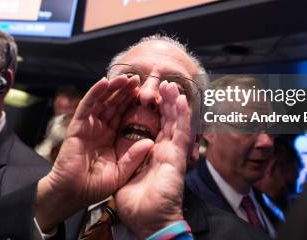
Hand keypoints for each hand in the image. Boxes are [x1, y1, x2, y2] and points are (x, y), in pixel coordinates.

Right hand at [36, 75, 152, 231]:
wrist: (73, 194)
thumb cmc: (95, 186)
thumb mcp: (121, 172)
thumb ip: (134, 157)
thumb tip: (150, 143)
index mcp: (111, 137)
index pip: (124, 115)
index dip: (133, 103)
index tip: (146, 92)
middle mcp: (100, 128)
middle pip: (114, 104)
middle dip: (125, 91)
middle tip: (138, 78)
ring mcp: (88, 126)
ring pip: (102, 101)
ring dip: (113, 88)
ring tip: (126, 77)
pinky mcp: (77, 126)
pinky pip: (87, 105)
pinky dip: (95, 93)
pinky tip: (104, 82)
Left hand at [115, 81, 190, 238]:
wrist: (148, 222)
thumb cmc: (138, 205)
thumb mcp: (126, 175)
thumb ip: (128, 159)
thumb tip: (124, 148)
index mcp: (152, 154)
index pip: (152, 126)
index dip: (150, 110)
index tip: (146, 95)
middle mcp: (164, 151)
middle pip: (166, 120)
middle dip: (164, 101)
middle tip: (162, 84)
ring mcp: (172, 153)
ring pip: (176, 122)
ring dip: (174, 103)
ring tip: (171, 85)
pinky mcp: (177, 158)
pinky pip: (181, 133)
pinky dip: (182, 116)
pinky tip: (181, 100)